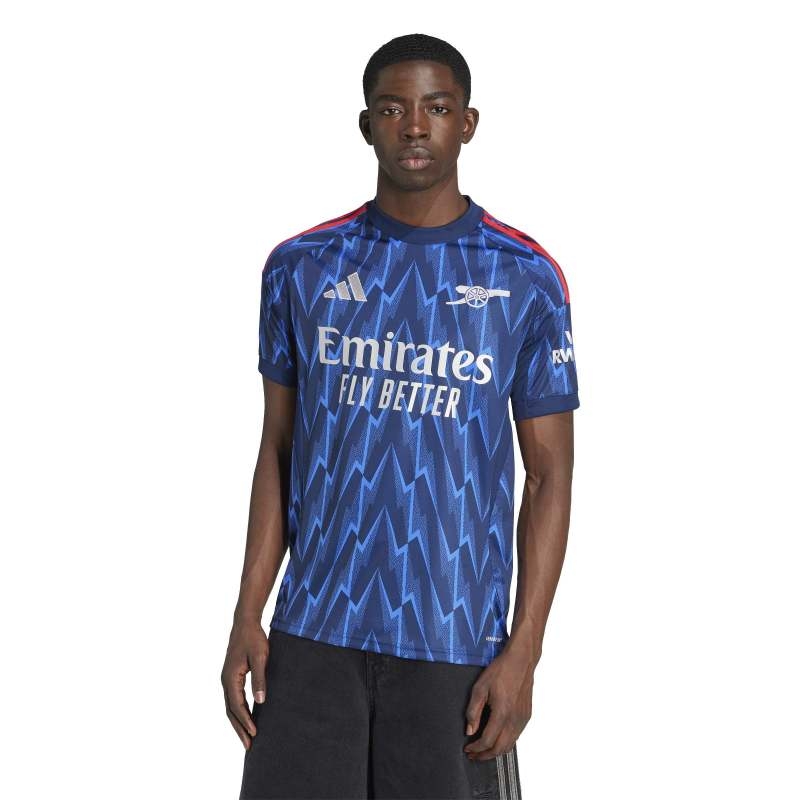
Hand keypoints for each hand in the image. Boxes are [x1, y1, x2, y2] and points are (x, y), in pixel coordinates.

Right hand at [221, 619, 268, 749]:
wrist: (245, 623)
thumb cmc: (254, 639)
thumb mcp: (260, 658)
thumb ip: (260, 679)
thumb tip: (260, 701)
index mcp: (230, 678)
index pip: (237, 706)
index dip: (246, 721)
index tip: (254, 734)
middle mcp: (225, 681)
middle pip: (231, 711)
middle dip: (239, 729)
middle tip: (249, 746)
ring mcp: (227, 679)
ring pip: (231, 706)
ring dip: (238, 722)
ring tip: (247, 737)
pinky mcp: (231, 676)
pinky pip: (233, 699)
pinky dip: (238, 711)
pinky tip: (246, 718)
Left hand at [463, 646, 533, 760]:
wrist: (521, 661)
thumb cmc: (501, 670)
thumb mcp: (480, 687)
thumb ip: (473, 710)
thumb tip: (470, 730)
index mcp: (502, 713)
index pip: (488, 741)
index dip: (476, 748)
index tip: (468, 749)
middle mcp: (515, 719)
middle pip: (500, 749)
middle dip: (485, 755)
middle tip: (473, 755)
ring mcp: (523, 719)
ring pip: (510, 745)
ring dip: (496, 751)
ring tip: (483, 750)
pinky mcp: (526, 716)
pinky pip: (516, 736)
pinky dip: (505, 743)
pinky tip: (497, 738)